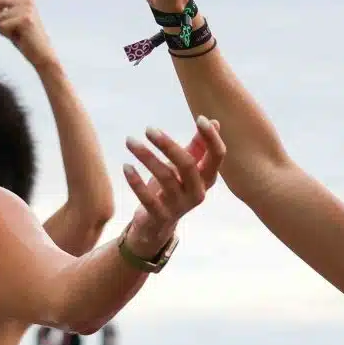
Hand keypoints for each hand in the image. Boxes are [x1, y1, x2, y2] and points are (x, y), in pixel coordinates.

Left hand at [0, 0, 55, 68]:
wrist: (41, 54)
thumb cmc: (23, 38)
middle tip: (9, 28)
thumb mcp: (4, 21)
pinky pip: (1, 25)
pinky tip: (19, 37)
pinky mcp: (25, 18)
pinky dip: (5, 34)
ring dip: (0, 28)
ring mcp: (26, 7)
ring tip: (16, 33)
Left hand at [120, 119, 224, 258]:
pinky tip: (126, 166)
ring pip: (165, 177)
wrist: (157, 226)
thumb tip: (214, 122)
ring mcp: (180, 206)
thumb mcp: (186, 169)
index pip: (217, 156)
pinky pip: (148, 198)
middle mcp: (197, 192)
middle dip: (167, 144)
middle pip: (187, 164)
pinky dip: (135, 181)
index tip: (200, 118)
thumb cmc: (173, 190)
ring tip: (130, 141)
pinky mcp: (160, 216)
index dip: (211, 137)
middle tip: (148, 129)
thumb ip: (198, 148)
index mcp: (207, 179)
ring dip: (146, 157)